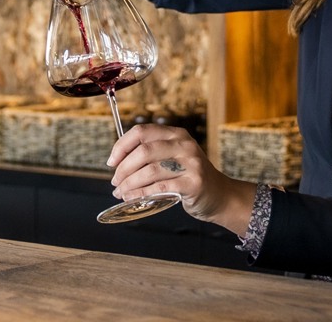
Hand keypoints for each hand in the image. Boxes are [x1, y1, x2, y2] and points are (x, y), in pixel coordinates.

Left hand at [107, 124, 256, 235]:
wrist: (220, 196)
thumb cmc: (190, 178)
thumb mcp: (174, 157)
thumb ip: (152, 154)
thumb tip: (117, 162)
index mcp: (176, 134)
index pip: (141, 132)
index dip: (121, 146)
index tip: (111, 162)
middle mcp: (184, 145)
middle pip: (143, 151)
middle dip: (123, 169)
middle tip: (115, 182)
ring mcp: (191, 163)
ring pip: (149, 170)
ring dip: (129, 184)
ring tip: (121, 193)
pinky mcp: (193, 183)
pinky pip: (159, 187)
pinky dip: (141, 194)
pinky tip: (132, 198)